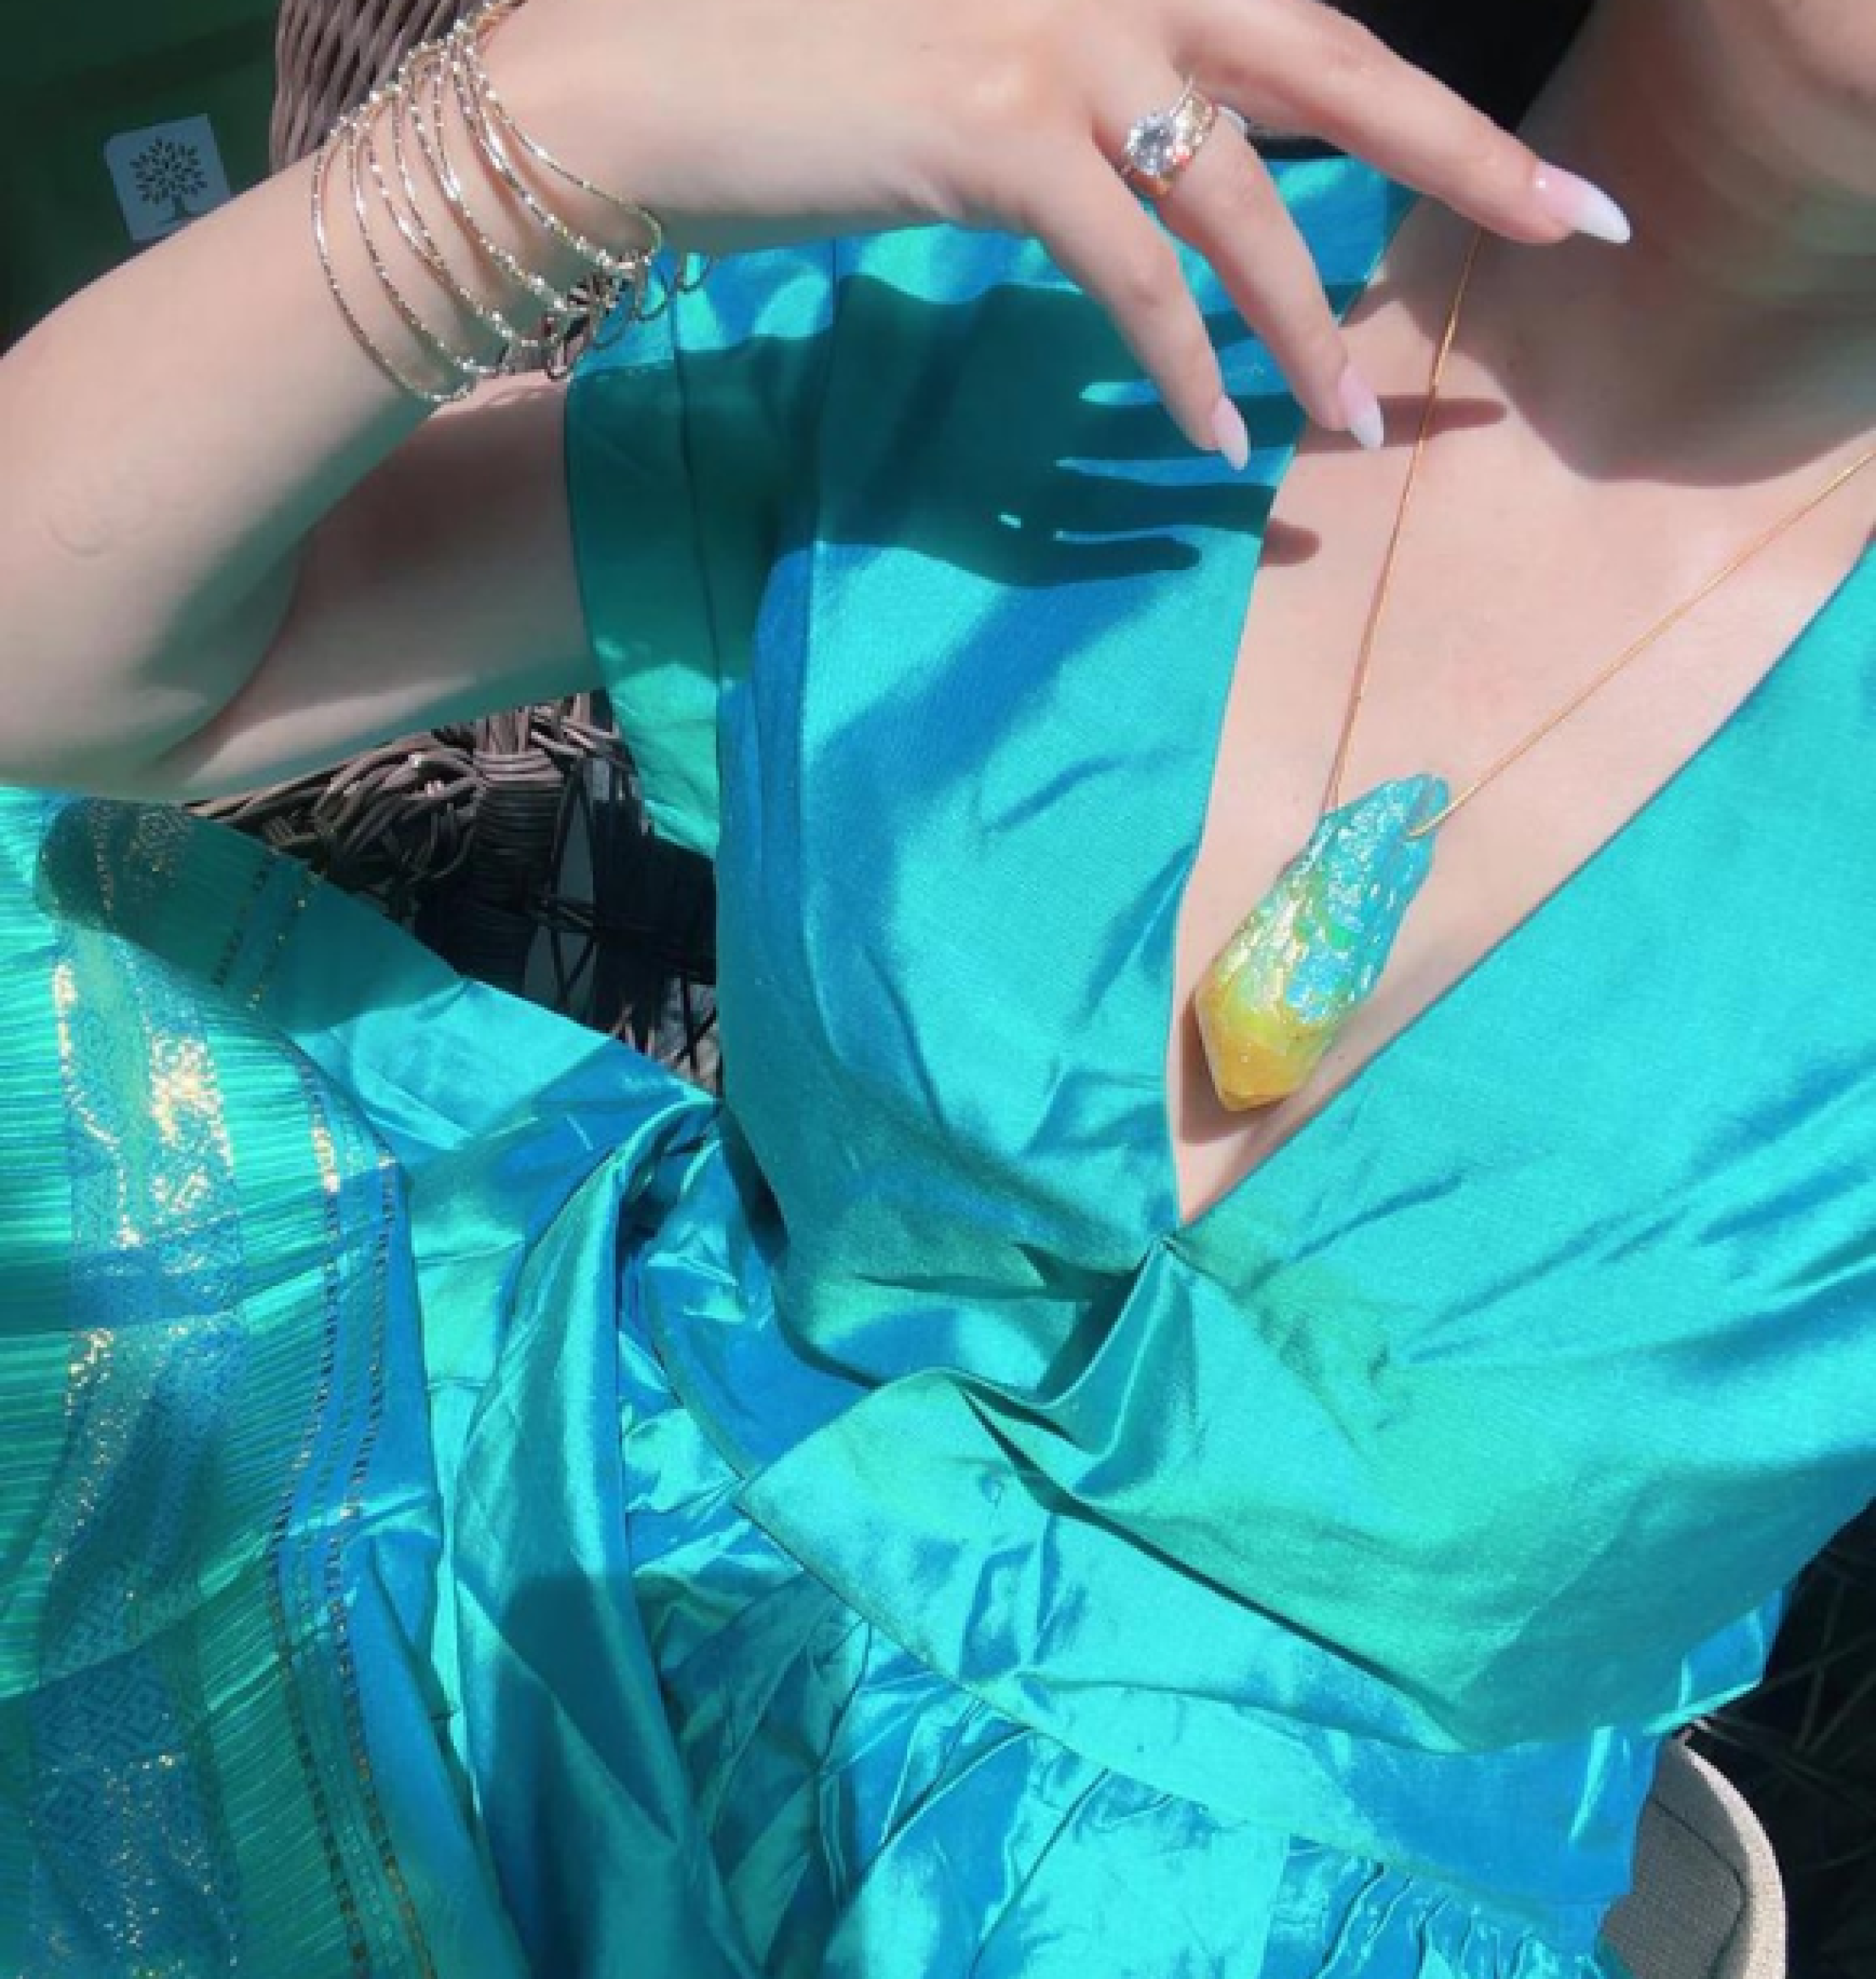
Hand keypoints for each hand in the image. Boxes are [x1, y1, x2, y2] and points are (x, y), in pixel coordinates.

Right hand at [484, 0, 1629, 456]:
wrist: (638, 74)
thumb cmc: (791, 68)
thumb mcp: (967, 61)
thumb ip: (1085, 97)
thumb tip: (1172, 164)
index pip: (1296, 26)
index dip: (1413, 100)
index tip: (1510, 166)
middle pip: (1331, 65)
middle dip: (1467, 154)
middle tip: (1574, 229)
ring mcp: (1055, 38)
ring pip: (1241, 191)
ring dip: (1307, 323)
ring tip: (1361, 428)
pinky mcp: (993, 129)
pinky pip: (1128, 268)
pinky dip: (1182, 362)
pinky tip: (1215, 443)